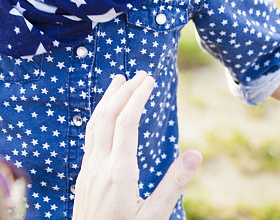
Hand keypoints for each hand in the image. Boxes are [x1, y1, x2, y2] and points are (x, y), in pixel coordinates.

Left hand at [72, 72, 201, 219]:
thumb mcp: (154, 215)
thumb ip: (174, 184)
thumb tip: (196, 154)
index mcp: (118, 172)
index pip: (126, 123)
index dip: (137, 97)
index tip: (149, 80)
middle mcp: (99, 166)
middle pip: (107, 116)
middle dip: (123, 91)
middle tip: (141, 74)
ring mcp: (88, 170)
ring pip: (94, 124)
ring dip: (107, 100)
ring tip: (119, 82)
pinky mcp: (84, 176)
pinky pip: (90, 137)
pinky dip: (100, 117)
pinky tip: (107, 116)